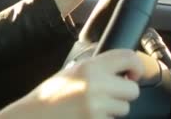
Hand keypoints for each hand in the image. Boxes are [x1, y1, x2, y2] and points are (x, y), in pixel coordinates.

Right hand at [0, 49, 143, 118]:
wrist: (34, 116)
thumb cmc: (50, 96)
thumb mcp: (71, 72)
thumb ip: (95, 68)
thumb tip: (121, 68)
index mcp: (89, 67)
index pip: (128, 57)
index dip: (136, 67)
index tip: (132, 75)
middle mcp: (95, 85)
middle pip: (132, 90)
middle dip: (123, 95)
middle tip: (108, 96)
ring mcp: (96, 107)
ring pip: (124, 109)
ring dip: (112, 110)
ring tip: (92, 108)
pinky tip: (87, 117)